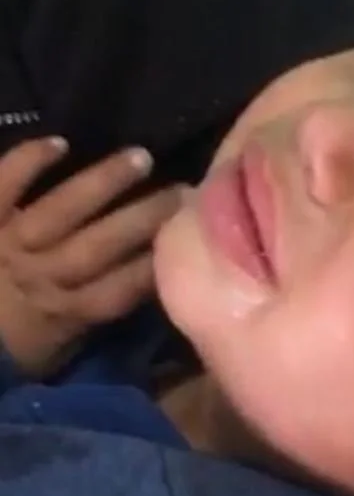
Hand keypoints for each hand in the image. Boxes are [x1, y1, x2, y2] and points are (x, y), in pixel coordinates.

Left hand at [0, 137, 181, 376]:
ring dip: (102, 183)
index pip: (122, 288)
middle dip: (145, 217)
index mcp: (61, 316)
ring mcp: (8, 245)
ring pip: (60, 212)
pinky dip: (26, 163)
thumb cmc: (3, 352)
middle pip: (101, 245)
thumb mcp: (54, 353)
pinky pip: (3, 188)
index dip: (159, 262)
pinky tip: (59, 142)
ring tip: (141, 157)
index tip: (193, 235)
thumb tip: (144, 286)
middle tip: (185, 189)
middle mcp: (40, 278)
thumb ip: (92, 321)